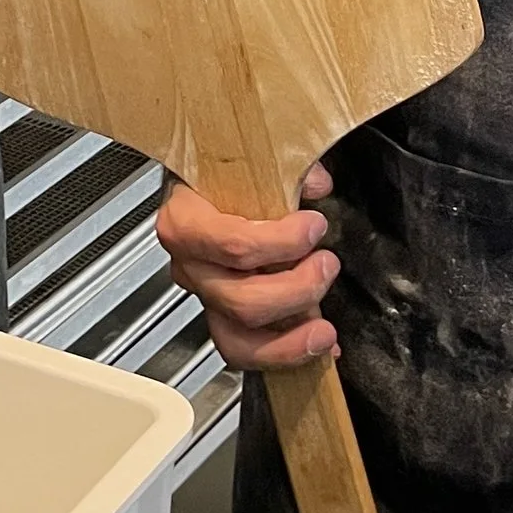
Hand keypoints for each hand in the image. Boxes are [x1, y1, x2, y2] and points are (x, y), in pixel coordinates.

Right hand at [156, 165, 337, 369]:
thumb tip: (315, 181)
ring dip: (290, 339)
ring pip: (238, 340)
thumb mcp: (249, 159)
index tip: (314, 226)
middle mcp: (190, 266)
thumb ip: (284, 165)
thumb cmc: (223, 175)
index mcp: (185, 220)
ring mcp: (206, 298)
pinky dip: (289, 354)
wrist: (205, 188)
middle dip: (295, 289)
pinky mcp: (225, 321)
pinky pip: (248, 353)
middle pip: (240, 300)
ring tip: (325, 327)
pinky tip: (320, 345)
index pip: (231, 244)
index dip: (280, 242)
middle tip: (326, 265)